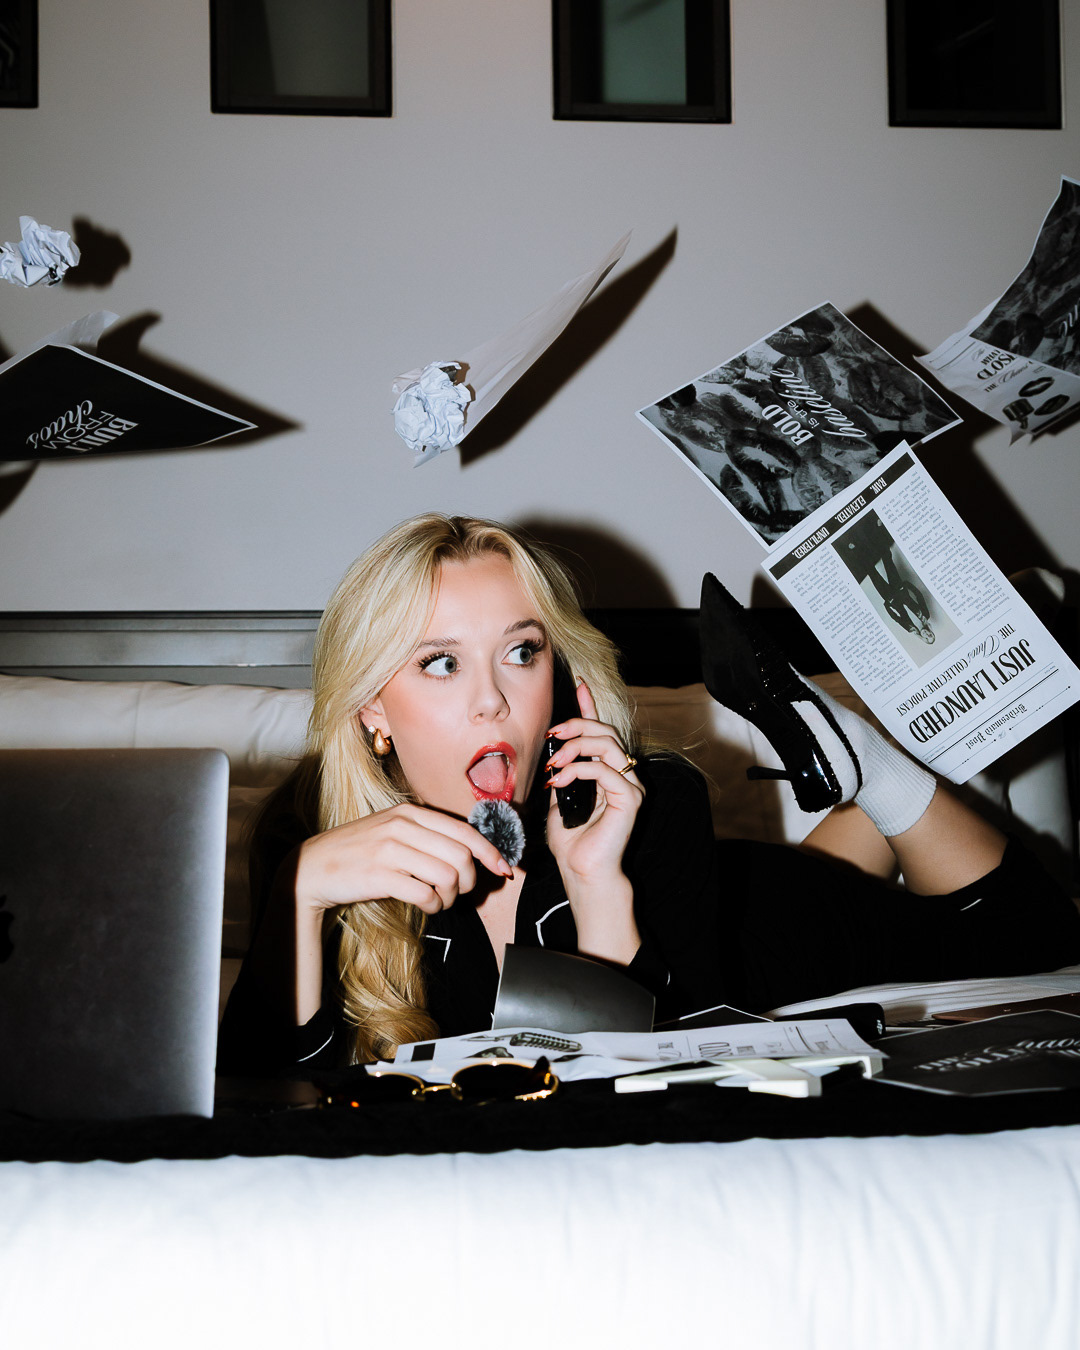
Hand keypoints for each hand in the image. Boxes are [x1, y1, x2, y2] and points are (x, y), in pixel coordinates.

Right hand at [294, 803, 512, 918]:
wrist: (313, 868)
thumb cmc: (359, 852)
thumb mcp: (393, 831)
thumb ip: (427, 835)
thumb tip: (472, 852)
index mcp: (410, 812)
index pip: (464, 830)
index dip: (491, 852)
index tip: (503, 869)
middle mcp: (402, 826)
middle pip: (462, 855)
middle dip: (470, 880)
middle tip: (461, 892)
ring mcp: (390, 850)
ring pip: (448, 875)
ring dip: (452, 896)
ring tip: (441, 900)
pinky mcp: (380, 875)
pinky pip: (426, 894)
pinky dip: (434, 905)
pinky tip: (427, 905)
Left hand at [545, 679, 643, 892]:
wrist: (583, 875)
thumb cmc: (573, 844)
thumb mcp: (560, 800)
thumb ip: (563, 774)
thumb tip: (553, 753)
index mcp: (610, 773)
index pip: (603, 732)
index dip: (591, 707)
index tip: (580, 685)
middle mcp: (625, 776)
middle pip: (606, 731)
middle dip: (576, 725)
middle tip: (551, 735)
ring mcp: (631, 786)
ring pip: (608, 744)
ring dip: (575, 746)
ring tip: (554, 763)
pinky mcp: (630, 798)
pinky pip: (604, 769)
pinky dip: (578, 770)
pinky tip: (560, 782)